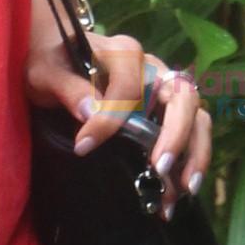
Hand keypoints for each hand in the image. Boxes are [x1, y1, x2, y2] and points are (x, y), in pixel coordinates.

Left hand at [25, 11, 213, 196]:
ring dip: (195, 152)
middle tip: (160, 168)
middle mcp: (154, 69)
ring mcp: (165, 91)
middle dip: (176, 135)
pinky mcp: (166, 113)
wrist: (58, 60)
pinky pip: (191, 133)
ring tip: (186, 188)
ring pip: (197, 117)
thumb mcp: (47, 71)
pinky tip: (181, 190)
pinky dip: (191, 160)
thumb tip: (91, 111)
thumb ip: (67, 87)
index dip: (109, 119)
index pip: (128, 88)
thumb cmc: (53, 61)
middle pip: (182, 98)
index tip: (84, 146)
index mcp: (124, 53)